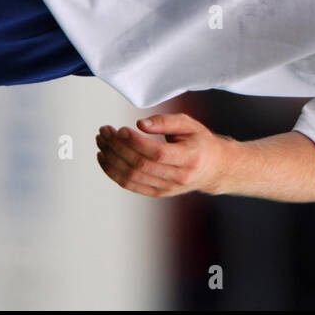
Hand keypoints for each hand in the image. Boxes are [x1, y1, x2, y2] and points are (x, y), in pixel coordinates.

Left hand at [95, 113, 231, 197]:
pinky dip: (113, 172)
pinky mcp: (157, 193)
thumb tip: (140, 123)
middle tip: (104, 131)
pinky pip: (130, 185)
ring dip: (111, 158)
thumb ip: (166, 121)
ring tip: (101, 141)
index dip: (135, 142)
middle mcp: (179, 176)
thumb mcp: (189, 125)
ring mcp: (167, 188)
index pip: (157, 153)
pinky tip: (104, 158)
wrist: (213, 169)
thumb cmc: (200, 142)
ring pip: (132, 176)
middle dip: (117, 147)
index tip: (120, 128)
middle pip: (140, 165)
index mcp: (190, 157)